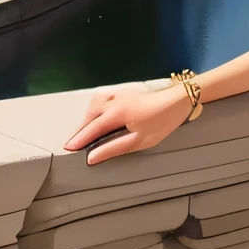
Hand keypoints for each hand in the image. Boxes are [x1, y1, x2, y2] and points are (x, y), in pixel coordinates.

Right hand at [64, 82, 193, 164]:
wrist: (181, 98)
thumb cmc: (163, 121)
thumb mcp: (141, 140)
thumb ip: (114, 148)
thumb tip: (92, 158)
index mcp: (117, 112)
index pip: (92, 128)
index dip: (79, 140)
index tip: (67, 149)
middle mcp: (114, 100)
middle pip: (90, 115)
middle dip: (81, 129)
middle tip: (75, 144)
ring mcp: (119, 93)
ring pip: (95, 104)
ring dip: (88, 118)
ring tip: (86, 133)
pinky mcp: (124, 90)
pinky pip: (103, 99)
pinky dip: (96, 108)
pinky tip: (99, 117)